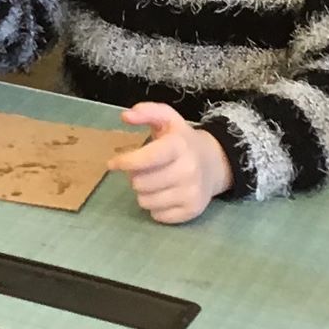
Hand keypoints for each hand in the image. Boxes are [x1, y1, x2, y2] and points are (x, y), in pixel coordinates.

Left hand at [108, 103, 232, 224]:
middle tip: (142, 170)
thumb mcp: (168, 119)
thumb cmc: (182, 141)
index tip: (113, 163)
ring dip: (144, 192)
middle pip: (140, 183)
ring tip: (154, 181)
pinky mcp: (192, 210)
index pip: (146, 158)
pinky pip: (157, 216)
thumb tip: (125, 116)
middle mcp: (188, 170)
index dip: (125, 162)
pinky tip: (164, 194)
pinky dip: (155, 207)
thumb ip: (147, 112)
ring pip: (146, 202)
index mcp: (179, 146)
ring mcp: (191, 192)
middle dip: (135, 176)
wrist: (215, 162)